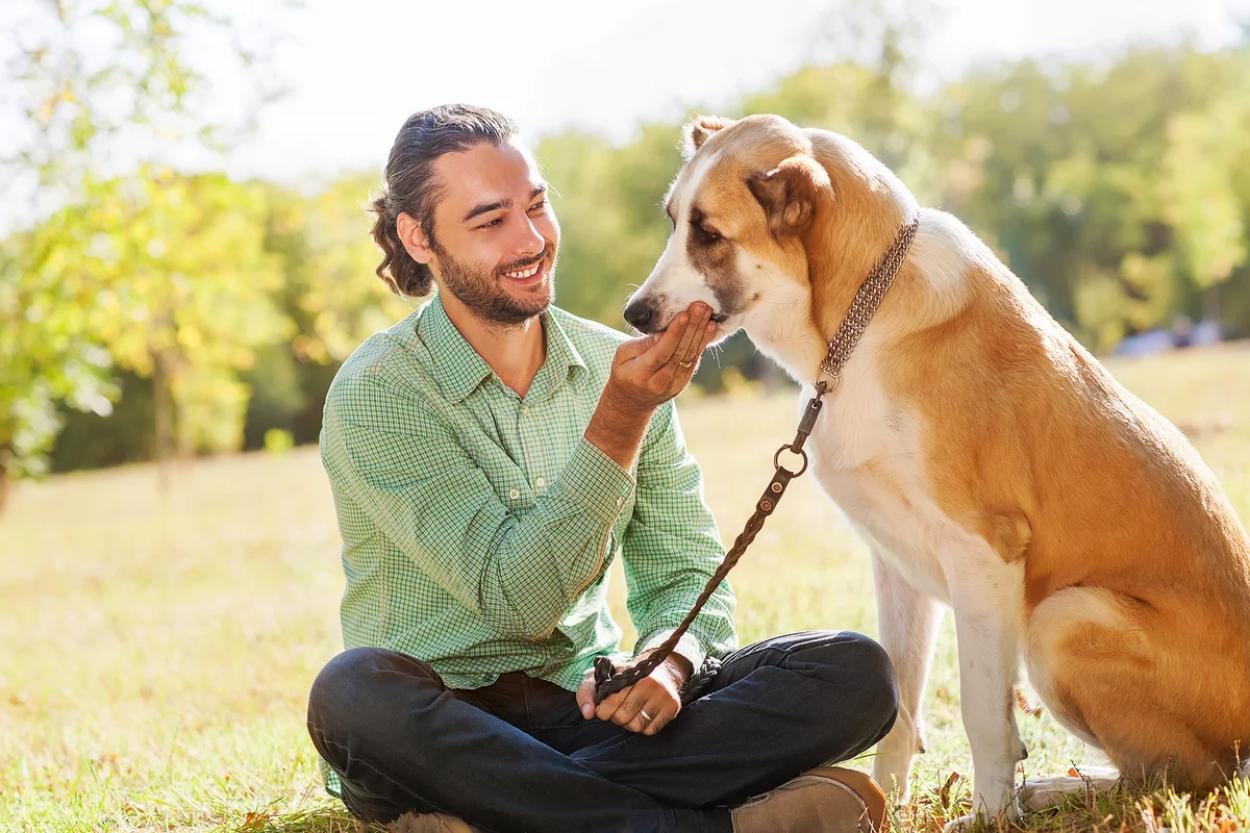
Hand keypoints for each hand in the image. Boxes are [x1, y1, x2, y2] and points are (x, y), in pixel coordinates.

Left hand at [575, 650, 690, 735]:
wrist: (661, 668)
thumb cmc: (625, 676)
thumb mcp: (602, 676)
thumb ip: (586, 692)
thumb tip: (588, 713)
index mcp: (628, 672)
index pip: (610, 702)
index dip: (603, 711)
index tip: (604, 709)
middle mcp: (648, 682)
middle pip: (623, 717)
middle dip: (616, 717)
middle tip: (619, 710)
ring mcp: (662, 694)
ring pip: (637, 726)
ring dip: (630, 724)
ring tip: (631, 712)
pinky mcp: (673, 706)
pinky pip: (651, 730)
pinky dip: (644, 727)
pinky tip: (644, 714)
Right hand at [606, 302, 715, 414]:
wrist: (632, 401)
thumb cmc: (624, 371)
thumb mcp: (623, 355)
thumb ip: (642, 344)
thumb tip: (663, 332)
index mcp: (641, 374)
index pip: (662, 352)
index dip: (674, 333)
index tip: (684, 314)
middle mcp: (660, 381)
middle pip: (680, 352)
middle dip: (692, 327)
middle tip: (701, 307)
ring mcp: (674, 384)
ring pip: (690, 356)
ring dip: (701, 333)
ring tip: (708, 313)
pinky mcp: (683, 382)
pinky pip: (694, 360)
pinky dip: (703, 343)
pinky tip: (710, 327)